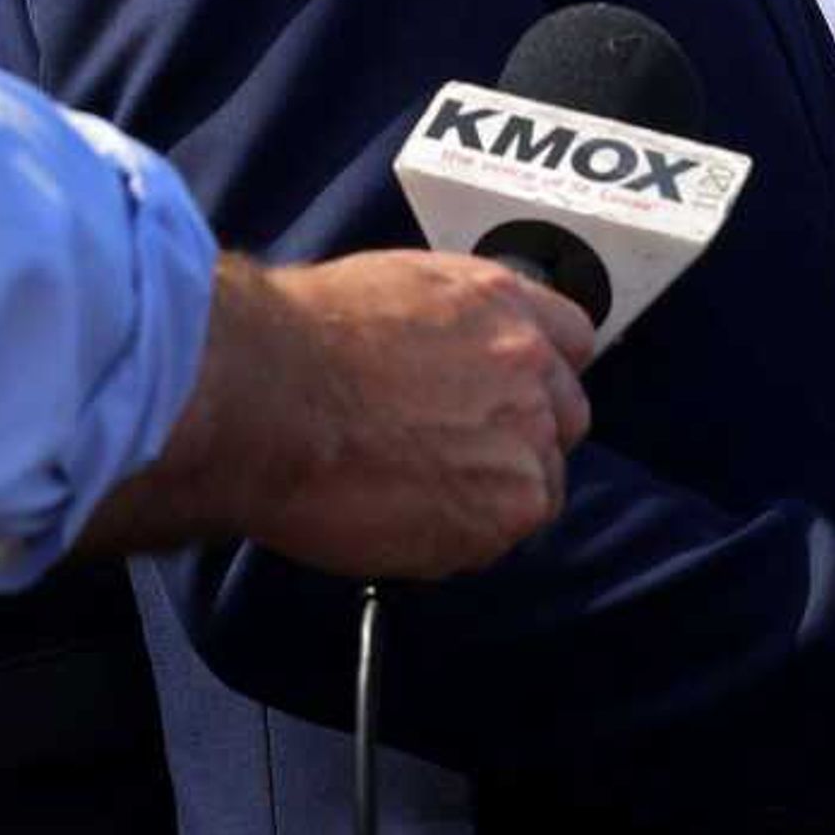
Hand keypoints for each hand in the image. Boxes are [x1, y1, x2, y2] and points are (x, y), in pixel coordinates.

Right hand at [82, 252, 594, 575]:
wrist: (263, 396)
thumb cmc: (294, 344)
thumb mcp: (392, 293)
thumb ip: (448, 327)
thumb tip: (445, 357)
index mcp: (504, 302)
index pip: (571, 342)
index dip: (536, 379)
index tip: (506, 401)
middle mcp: (530, 366)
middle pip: (565, 418)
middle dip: (521, 441)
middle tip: (455, 460)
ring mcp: (526, 437)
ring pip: (538, 485)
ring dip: (489, 497)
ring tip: (413, 497)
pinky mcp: (506, 507)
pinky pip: (499, 538)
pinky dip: (458, 541)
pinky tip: (401, 522)